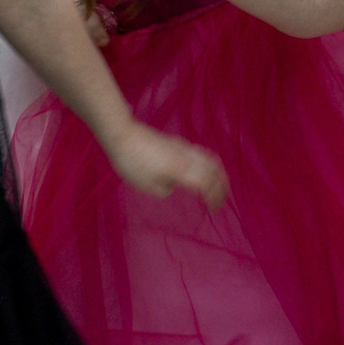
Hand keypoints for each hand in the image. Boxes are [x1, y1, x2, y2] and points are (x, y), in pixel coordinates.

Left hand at [103, 121, 227, 208]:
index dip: (214, 198)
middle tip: (221, 200)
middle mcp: (187, 157)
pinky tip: (205, 169)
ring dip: (218, 174)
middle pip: (214, 171)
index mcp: (181, 170)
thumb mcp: (146, 185)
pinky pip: (202, 154)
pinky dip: (209, 164)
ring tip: (219, 185)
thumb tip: (173, 185)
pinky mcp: (177, 142)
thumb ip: (164, 190)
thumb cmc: (131, 162)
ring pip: (210, 160)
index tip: (213, 210)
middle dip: (221, 187)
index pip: (207, 185)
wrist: (122, 134)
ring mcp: (183, 147)